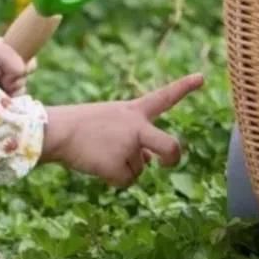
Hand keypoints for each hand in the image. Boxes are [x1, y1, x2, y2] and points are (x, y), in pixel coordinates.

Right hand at [39, 73, 203, 187]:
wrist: (56, 131)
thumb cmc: (81, 126)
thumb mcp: (111, 122)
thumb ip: (134, 137)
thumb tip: (149, 162)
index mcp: (133, 111)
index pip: (163, 97)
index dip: (183, 87)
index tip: (202, 76)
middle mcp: (136, 127)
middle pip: (170, 147)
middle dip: (171, 158)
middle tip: (164, 163)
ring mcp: (128, 147)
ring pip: (138, 169)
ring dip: (121, 166)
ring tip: (98, 151)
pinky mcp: (118, 166)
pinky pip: (125, 181)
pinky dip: (111, 178)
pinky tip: (96, 163)